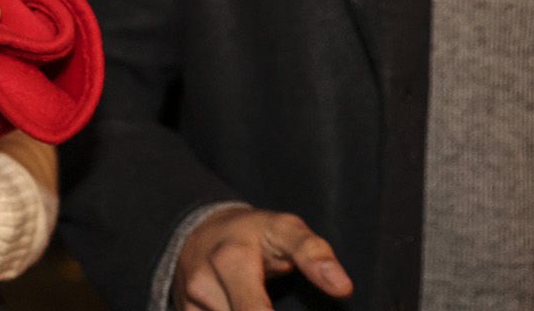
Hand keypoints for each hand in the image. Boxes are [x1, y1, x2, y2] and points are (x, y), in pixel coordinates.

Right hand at [174, 206, 352, 310]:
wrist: (198, 233)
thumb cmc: (252, 233)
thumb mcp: (284, 229)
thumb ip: (313, 253)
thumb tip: (343, 287)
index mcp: (232, 261)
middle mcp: (204, 284)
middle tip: (278, 306)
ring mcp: (190, 303)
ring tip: (261, 300)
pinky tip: (242, 305)